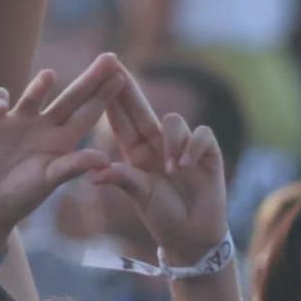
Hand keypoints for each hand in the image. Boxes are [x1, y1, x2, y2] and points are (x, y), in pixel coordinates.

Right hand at [0, 54, 124, 252]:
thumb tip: (104, 159)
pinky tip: (0, 108)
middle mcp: (45, 125)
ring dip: (39, 85)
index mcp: (63, 140)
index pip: (88, 113)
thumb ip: (74, 166)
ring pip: (33, 94)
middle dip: (90, 78)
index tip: (121, 76)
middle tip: (109, 57)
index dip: (104, 95)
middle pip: (71, 97)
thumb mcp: (49, 180)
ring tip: (49, 76)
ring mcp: (20, 120)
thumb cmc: (21, 195)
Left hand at [94, 64, 228, 262]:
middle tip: (113, 64)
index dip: (110, 98)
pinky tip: (185, 166)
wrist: (192, 236)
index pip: (121, 119)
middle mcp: (158, 144)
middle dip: (128, 86)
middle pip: (142, 108)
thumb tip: (93, 174)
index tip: (96, 76)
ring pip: (174, 122)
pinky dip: (193, 147)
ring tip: (171, 169)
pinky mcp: (207, 152)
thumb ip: (122, 179)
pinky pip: (201, 135)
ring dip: (171, 141)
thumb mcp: (139, 197)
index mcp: (137, 153)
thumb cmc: (163, 218)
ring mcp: (183, 146)